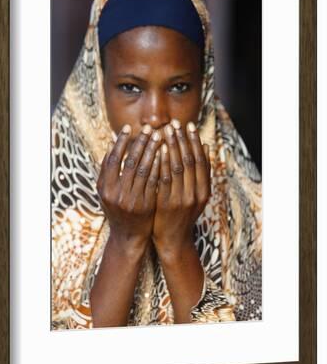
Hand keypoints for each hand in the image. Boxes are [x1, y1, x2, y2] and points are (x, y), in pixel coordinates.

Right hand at [96, 124, 161, 254]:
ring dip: (151, 151)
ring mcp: (131, 200)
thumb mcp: (107, 191)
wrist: (128, 236)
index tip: (128, 128)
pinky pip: (153, 181)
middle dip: (140, 142)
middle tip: (148, 128)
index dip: (120, 142)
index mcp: (104, 188)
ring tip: (159, 136)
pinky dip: (159, 166)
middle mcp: (115, 194)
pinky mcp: (145, 204)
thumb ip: (107, 169)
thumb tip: (112, 141)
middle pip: (128, 161)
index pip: (112, 159)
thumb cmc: (118, 209)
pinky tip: (165, 154)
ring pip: (142, 169)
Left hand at [152, 119, 210, 261]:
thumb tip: (205, 147)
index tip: (189, 126)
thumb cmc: (182, 214)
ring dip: (171, 146)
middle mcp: (195, 194)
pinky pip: (164, 178)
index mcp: (204, 190)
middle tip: (175, 122)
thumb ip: (200, 175)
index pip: (200, 160)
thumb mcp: (196, 196)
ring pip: (177, 167)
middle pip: (189, 160)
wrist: (173, 240)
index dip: (195, 142)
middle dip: (182, 139)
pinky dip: (162, 162)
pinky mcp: (166, 203)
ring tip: (165, 130)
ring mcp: (181, 199)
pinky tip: (158, 150)